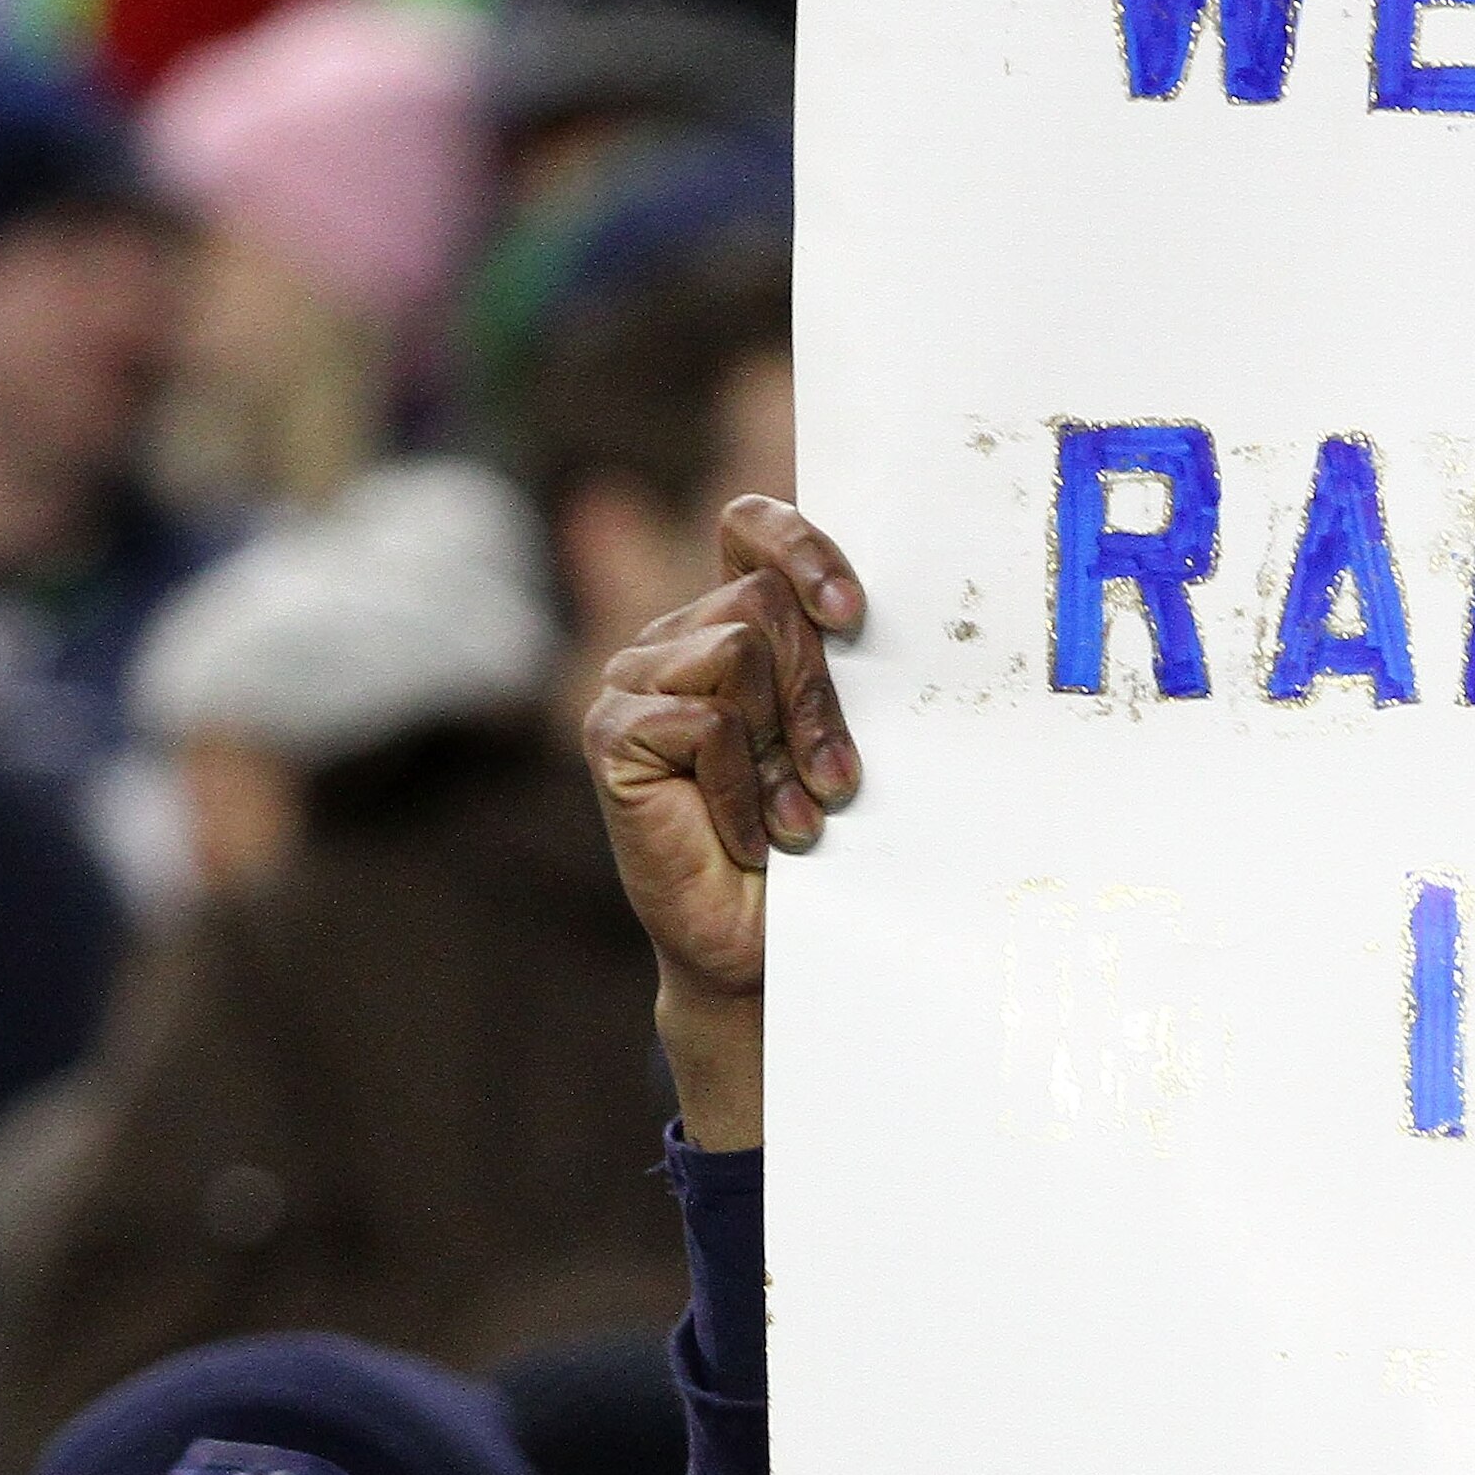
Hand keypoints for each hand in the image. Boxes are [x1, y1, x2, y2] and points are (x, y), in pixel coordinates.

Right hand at [584, 494, 868, 1150]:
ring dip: (786, 744)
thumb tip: (864, 611)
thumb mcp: (835, 738)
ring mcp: (632, 683)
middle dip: (819, 697)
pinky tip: (750, 834)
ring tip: (793, 813)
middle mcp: (671, 641)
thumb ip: (837, 668)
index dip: (799, 546)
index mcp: (727, 625)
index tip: (852, 613)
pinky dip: (743, 787)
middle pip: (764, 605)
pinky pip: (705, 722)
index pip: (749, 529)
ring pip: (738, 652)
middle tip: (836, 781)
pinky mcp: (611, 734)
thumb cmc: (810, 840)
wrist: (761, 945)